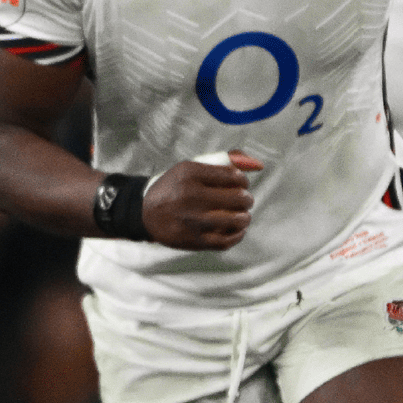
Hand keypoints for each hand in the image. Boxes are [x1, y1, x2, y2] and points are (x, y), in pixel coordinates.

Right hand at [142, 151, 262, 249]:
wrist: (145, 214)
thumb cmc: (175, 188)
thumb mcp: (191, 168)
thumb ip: (224, 162)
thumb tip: (257, 164)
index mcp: (190, 173)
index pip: (234, 176)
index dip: (243, 181)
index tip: (239, 184)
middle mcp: (190, 196)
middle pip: (239, 198)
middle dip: (247, 199)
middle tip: (243, 200)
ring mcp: (192, 220)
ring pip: (238, 220)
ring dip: (245, 217)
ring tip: (241, 215)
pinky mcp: (193, 240)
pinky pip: (228, 240)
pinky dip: (238, 234)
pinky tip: (235, 229)